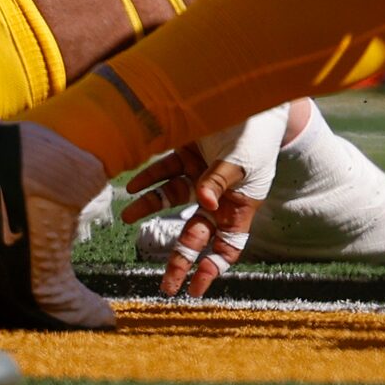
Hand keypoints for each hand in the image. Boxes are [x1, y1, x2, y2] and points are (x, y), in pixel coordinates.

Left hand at [122, 103, 287, 297]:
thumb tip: (202, 204)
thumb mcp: (242, 160)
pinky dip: (148, 180)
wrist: (255, 93)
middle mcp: (220, 194)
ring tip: (127, 216)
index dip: (213, 269)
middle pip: (197, 234)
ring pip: (172, 201)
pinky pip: (164, 173)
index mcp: (241, 202)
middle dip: (180, 260)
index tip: (194, 291)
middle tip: (164, 286)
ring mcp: (202, 174)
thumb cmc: (257, 131)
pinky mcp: (188, 154)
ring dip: (148, 209)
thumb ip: (219, 181)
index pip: (228, 244)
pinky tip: (132, 187)